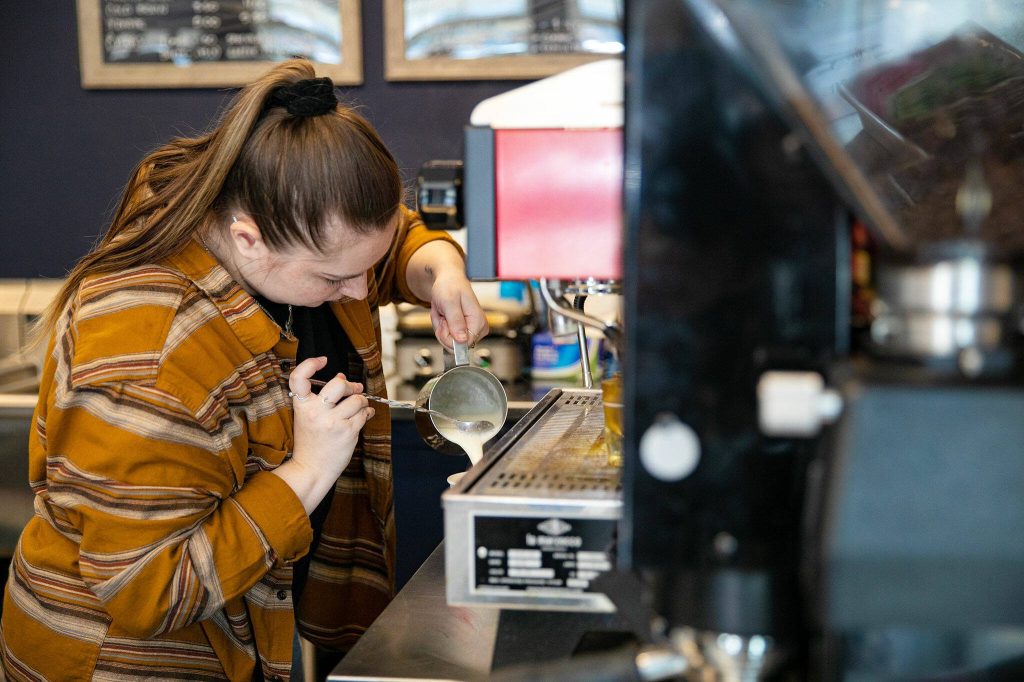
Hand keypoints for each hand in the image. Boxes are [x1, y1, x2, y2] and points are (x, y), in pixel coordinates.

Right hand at [271, 356, 373, 513]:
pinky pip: (364, 413)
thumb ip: (320, 398)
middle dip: (350, 385)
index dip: (310, 364)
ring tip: (357, 408)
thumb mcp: (306, 417)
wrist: (311, 469)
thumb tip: (342, 377)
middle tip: (354, 389)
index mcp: (301, 406)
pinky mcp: (348, 432)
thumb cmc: (310, 442)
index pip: (299, 377)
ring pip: (357, 399)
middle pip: (339, 384)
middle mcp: (316, 412)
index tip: (322, 360)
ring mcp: (333, 422)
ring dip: (361, 402)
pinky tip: (363, 416)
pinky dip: (366, 412)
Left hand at [429, 271, 489, 349]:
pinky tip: (445, 316)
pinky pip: (449, 338)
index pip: (463, 344)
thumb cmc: (450, 287)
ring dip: (441, 328)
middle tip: (443, 315)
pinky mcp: (466, 331)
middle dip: (443, 331)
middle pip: (456, 346)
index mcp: (478, 321)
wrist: (449, 281)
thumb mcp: (449, 302)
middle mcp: (479, 328)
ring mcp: (473, 331)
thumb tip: (463, 341)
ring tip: (444, 313)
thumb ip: (456, 322)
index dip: (448, 336)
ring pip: (450, 343)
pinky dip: (442, 328)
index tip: (445, 321)